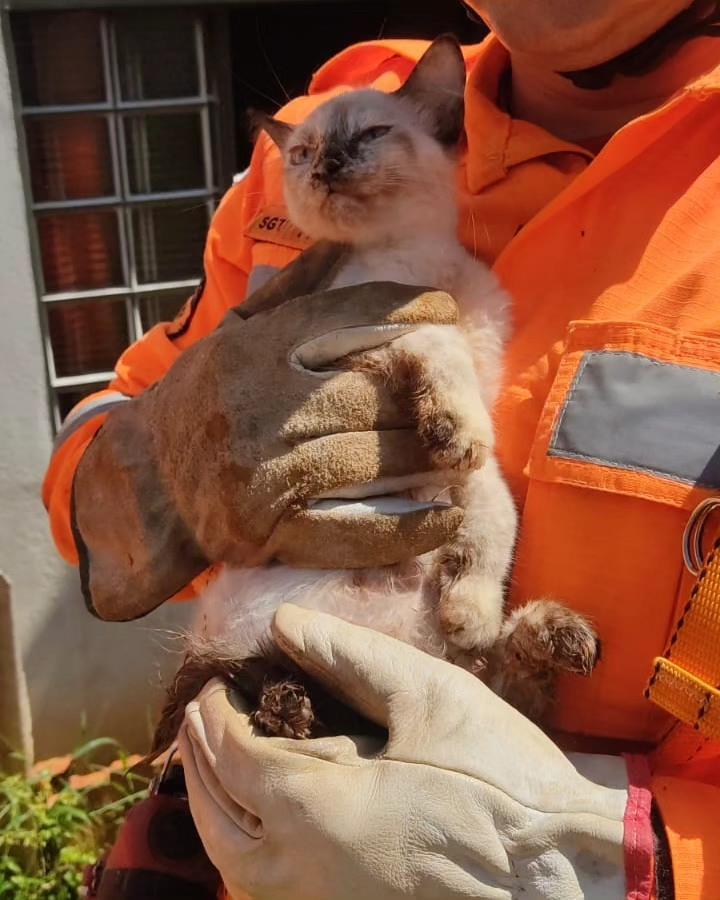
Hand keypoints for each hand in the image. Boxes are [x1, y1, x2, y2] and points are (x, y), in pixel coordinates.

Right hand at [72, 243, 462, 620]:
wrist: (147, 483)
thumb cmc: (201, 401)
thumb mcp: (232, 335)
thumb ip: (290, 293)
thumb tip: (344, 243)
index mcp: (254, 351)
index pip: (348, 318)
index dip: (408, 311)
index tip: (446, 314)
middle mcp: (260, 408)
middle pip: (372, 394)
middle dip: (426, 397)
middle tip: (463, 399)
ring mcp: (266, 473)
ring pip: (373, 459)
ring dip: (428, 458)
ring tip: (461, 454)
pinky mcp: (272, 529)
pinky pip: (357, 528)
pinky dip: (411, 527)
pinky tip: (446, 515)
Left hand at [179, 605, 629, 899]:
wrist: (567, 877)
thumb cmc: (502, 782)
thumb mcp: (429, 697)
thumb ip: (348, 656)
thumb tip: (283, 622)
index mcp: (315, 811)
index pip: (234, 756)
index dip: (217, 714)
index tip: (218, 680)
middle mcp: (300, 873)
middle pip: (217, 815)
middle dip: (201, 757)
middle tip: (200, 714)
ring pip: (233, 865)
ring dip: (213, 808)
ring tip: (215, 763)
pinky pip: (266, 888)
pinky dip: (244, 848)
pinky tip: (259, 820)